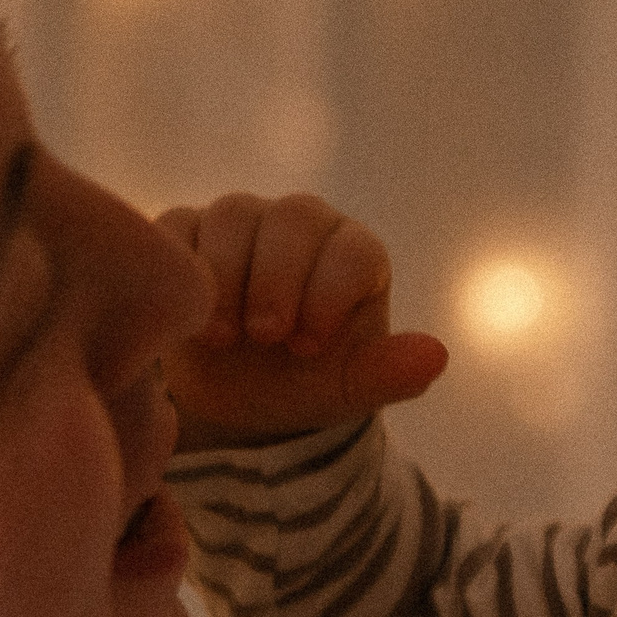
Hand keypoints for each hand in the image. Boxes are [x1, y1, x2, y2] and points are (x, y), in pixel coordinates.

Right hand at [156, 193, 447, 452]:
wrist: (240, 402)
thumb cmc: (308, 386)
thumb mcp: (351, 392)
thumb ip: (391, 374)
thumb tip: (436, 358)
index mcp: (354, 256)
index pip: (352, 248)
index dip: (330, 291)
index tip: (308, 346)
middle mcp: (303, 227)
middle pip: (295, 216)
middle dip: (278, 277)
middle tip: (265, 335)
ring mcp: (244, 224)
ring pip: (234, 214)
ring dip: (227, 274)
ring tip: (225, 337)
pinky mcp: (189, 232)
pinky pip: (179, 225)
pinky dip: (180, 265)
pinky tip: (188, 317)